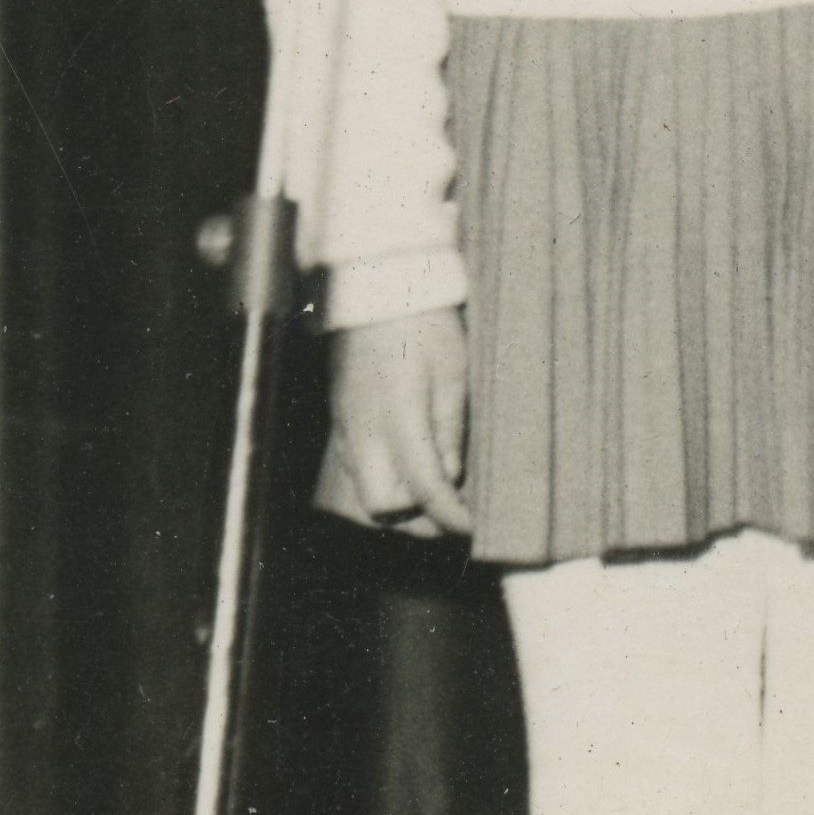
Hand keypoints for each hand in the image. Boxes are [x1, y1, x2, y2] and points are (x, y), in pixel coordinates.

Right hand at [318, 309, 474, 538]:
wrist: (377, 288)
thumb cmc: (422, 323)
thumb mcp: (453, 372)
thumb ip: (449, 429)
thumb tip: (450, 476)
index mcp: (397, 419)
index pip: (422, 489)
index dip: (449, 516)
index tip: (471, 526)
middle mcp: (364, 431)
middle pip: (380, 506)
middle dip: (415, 520)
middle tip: (452, 512)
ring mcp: (347, 425)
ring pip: (365, 488)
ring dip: (399, 500)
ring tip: (436, 491)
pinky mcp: (342, 417)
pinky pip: (358, 465)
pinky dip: (383, 477)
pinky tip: (409, 463)